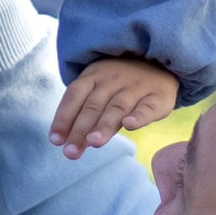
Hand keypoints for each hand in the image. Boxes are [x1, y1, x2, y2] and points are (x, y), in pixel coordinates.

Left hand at [49, 56, 179, 160]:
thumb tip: (66, 143)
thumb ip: (84, 114)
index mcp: (93, 76)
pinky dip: (138, 116)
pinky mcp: (158, 96)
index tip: (55, 140)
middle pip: (93, 105)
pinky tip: (129, 125)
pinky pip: (147, 106)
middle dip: (80, 130)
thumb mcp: (99, 89)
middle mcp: (112, 80)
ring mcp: (136, 87)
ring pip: (117, 107)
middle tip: (71, 152)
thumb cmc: (120, 85)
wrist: (159, 62)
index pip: (74, 96)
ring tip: (94, 142)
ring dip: (104, 125)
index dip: (63, 118)